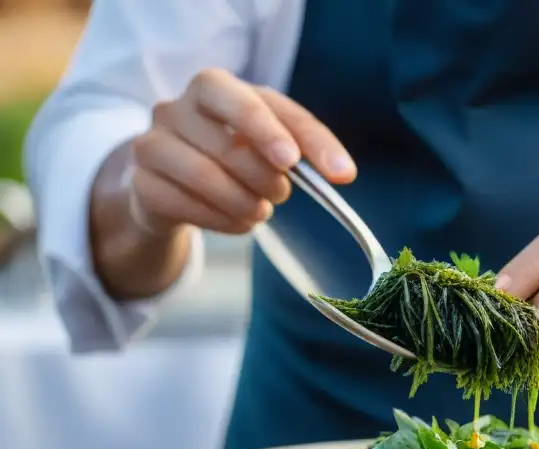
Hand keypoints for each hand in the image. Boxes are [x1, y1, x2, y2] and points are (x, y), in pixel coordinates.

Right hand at [126, 68, 354, 235]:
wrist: (177, 182)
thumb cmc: (234, 153)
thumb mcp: (271, 139)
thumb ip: (306, 147)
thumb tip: (344, 173)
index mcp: (213, 86)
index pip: (248, 103)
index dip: (270, 132)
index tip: (292, 161)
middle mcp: (174, 108)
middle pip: (232, 147)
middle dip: (268, 179)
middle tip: (281, 194)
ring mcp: (152, 145)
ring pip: (208, 178)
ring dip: (247, 204)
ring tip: (260, 211)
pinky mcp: (143, 184)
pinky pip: (189, 207)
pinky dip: (224, 222)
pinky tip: (238, 222)